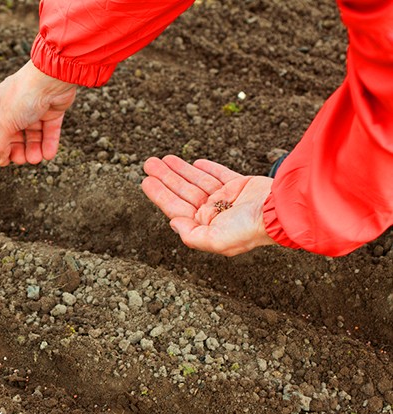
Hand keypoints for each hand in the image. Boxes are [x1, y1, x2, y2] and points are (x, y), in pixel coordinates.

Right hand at [0, 61, 76, 165]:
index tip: (0, 157)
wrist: (53, 78)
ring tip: (36, 159)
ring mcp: (34, 108)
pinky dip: (48, 144)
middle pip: (12, 134)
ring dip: (33, 149)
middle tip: (21, 160)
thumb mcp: (6, 121)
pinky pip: (48, 131)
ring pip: (31, 135)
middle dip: (16, 149)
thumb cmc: (25, 94)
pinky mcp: (52, 110)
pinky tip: (48, 155)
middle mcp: (15, 105)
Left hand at [142, 155, 275, 255]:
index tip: (146, 181)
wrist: (281, 211)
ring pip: (197, 181)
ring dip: (180, 170)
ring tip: (163, 158)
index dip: (159, 194)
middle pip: (183, 192)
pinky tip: (194, 162)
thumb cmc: (250, 229)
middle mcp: (215, 213)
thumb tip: (173, 223)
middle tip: (149, 163)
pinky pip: (219, 174)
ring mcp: (228, 198)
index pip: (176, 208)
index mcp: (207, 227)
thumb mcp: (216, 241)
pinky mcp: (241, 185)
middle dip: (165, 178)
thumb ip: (192, 235)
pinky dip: (206, 168)